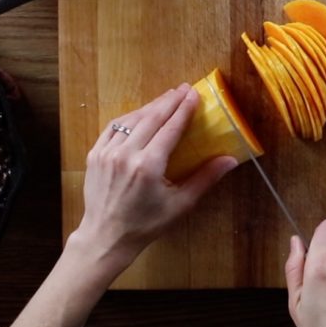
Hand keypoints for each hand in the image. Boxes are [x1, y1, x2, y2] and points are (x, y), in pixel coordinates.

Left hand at [71, 84, 237, 274]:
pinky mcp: (94, 155)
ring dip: (150, 107)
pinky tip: (139, 114)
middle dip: (169, 101)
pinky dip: (129, 118)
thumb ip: (205, 178)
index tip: (194, 94)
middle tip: (183, 89)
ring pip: (131, 119)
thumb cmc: (146, 224)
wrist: (106, 237)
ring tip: (165, 99)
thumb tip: (230, 159)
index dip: (184, 109)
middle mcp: (126, 154)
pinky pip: (113, 127)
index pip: (170, 128)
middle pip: (151, 118)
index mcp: (148, 165)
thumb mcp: (180, 204)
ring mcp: (107, 153)